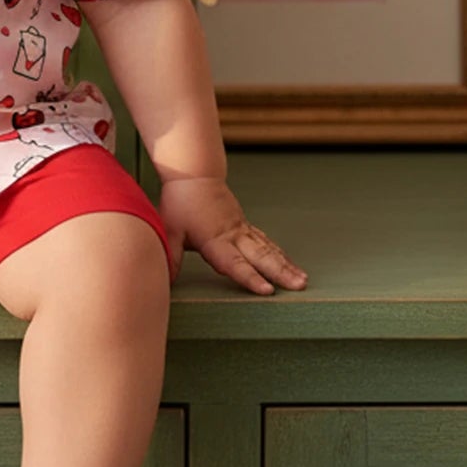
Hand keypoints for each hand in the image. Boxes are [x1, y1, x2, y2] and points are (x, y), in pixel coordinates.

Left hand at [159, 176, 307, 295]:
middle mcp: (233, 235)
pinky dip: (280, 254)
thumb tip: (163, 280)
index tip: (268, 290)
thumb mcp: (169, 229)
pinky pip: (266, 242)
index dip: (250, 277)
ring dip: (286, 265)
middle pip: (260, 257)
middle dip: (280, 273)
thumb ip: (170, 255)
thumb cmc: (180, 203)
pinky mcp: (245, 226)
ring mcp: (242, 230)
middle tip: (300, 286)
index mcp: (214, 239)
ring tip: (303, 280)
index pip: (234, 263)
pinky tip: (290, 265)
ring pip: (268, 249)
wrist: (195, 176)